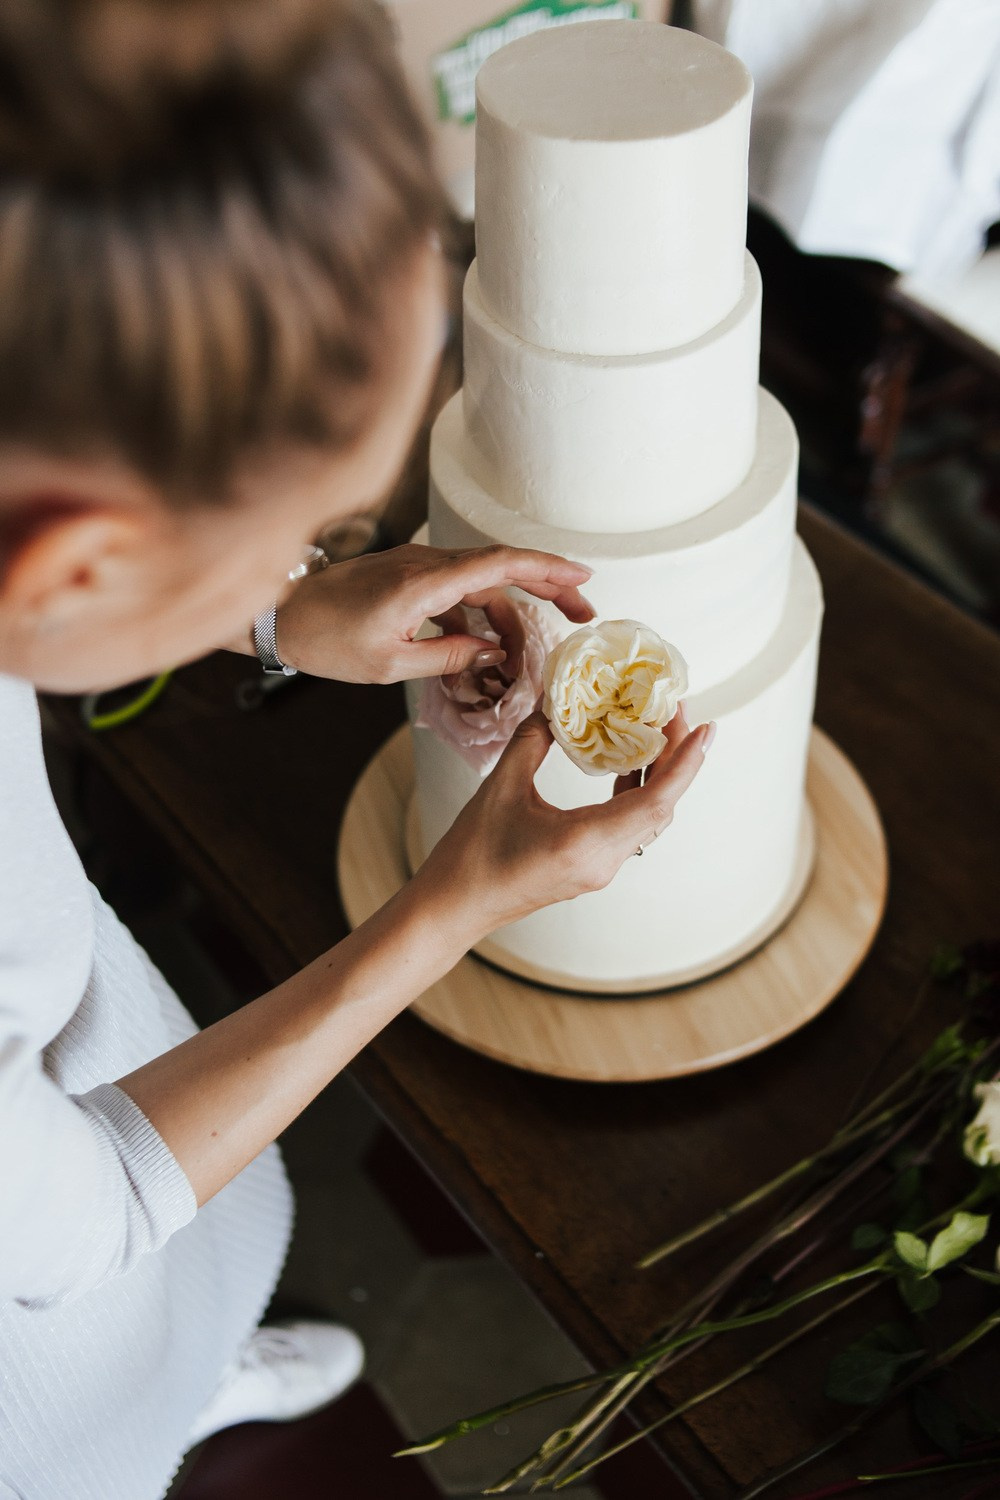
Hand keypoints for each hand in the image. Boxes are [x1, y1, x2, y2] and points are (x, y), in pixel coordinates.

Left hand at [273, 543, 594, 683]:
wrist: (279, 615)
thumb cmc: (327, 641)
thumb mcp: (392, 665)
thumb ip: (448, 657)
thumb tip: (494, 654)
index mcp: (425, 583)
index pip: (500, 565)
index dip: (547, 569)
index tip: (583, 580)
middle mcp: (426, 565)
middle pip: (502, 567)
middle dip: (548, 587)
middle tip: (583, 613)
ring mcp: (418, 568)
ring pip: (482, 583)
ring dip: (513, 612)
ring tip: (534, 649)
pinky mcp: (408, 578)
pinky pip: (458, 592)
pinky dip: (480, 616)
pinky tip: (489, 647)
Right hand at [417, 701, 712, 941]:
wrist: (455, 907)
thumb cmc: (472, 854)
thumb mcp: (500, 787)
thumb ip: (532, 740)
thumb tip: (555, 704)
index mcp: (587, 841)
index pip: (657, 799)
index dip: (687, 762)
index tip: (707, 727)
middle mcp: (604, 860)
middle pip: (661, 807)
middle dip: (676, 759)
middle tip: (672, 712)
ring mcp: (599, 869)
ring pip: (647, 819)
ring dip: (658, 776)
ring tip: (655, 731)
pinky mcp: (589, 869)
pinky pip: (628, 828)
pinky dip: (635, 793)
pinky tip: (625, 764)